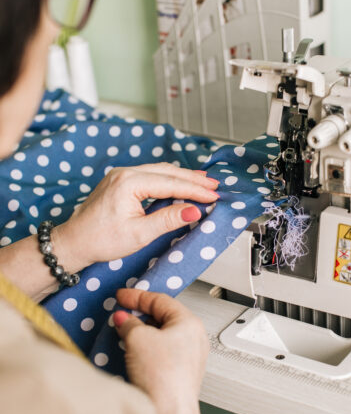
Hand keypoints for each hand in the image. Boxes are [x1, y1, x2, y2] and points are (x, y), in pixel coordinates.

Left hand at [53, 163, 218, 272]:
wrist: (74, 242)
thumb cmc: (101, 240)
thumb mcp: (139, 233)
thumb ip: (168, 219)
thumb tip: (194, 210)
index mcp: (128, 183)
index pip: (170, 183)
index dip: (194, 190)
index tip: (213, 195)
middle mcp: (124, 173)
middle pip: (167, 171)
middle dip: (192, 179)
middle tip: (214, 185)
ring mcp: (121, 175)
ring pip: (160, 171)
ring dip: (182, 177)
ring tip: (202, 182)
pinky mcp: (120, 181)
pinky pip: (150, 175)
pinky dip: (168, 179)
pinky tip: (179, 183)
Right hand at [113, 289, 208, 413]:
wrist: (169, 413)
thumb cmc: (164, 378)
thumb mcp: (138, 339)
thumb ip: (129, 323)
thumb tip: (124, 318)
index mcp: (190, 322)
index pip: (161, 300)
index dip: (137, 296)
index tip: (122, 296)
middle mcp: (194, 337)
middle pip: (163, 316)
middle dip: (139, 315)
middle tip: (121, 314)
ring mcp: (190, 356)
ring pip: (163, 335)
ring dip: (142, 332)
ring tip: (125, 333)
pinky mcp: (182, 372)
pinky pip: (163, 351)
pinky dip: (148, 347)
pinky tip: (135, 353)